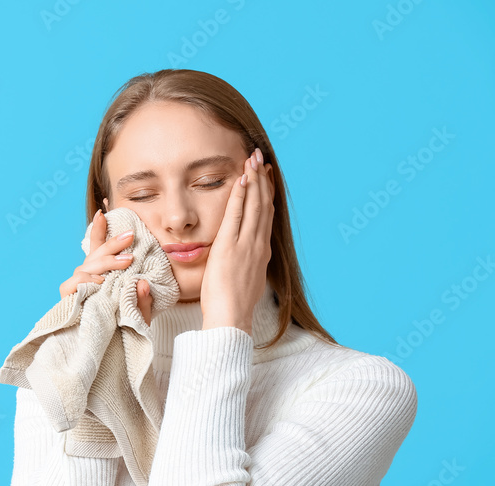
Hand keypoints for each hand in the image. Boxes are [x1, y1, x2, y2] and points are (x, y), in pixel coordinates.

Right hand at [60, 202, 153, 325]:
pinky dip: (87, 280)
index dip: (99, 229)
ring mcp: (78, 288)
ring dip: (107, 262)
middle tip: (132, 236)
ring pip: (88, 267)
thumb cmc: (123, 332)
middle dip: (113, 243)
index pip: (98, 249)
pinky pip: (74, 285)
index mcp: (102, 276)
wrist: (107, 353)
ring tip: (127, 263)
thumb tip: (143, 283)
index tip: (103, 211)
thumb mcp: (140, 315)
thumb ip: (144, 301)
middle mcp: (88, 279)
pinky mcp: (69, 300)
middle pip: (96, 254)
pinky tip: (100, 281)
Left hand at [200, 148, 274, 334]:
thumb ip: (246, 263)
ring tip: (252, 160)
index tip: (265, 175)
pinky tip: (241, 181)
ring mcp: (246, 245)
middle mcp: (257, 244)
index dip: (266, 192)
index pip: (265, 215)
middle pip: (263, 204)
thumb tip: (244, 259)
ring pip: (253, 206)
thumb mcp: (246, 279)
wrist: (232, 317)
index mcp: (260, 251)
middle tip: (259, 157)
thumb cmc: (234, 304)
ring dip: (253, 181)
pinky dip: (240, 197)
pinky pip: (237, 216)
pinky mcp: (230, 247)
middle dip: (262, 179)